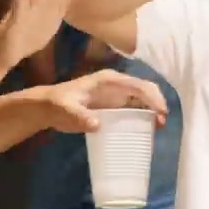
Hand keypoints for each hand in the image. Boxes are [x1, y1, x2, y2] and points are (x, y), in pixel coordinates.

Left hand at [41, 69, 167, 133]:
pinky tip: (147, 128)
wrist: (48, 107)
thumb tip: (97, 125)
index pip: (138, 85)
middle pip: (145, 90)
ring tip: (158, 127)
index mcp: (110, 80)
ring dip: (153, 110)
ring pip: (143, 99)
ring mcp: (117, 95)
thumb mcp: (65, 110)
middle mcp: (117, 85)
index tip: (161, 113)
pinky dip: (145, 115)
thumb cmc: (57, 104)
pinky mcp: (115, 105)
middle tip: (161, 123)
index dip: (152, 97)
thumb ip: (80, 116)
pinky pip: (135, 107)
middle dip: (157, 104)